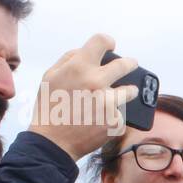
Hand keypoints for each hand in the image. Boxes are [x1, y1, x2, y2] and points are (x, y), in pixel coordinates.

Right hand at [29, 33, 138, 159]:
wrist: (54, 142)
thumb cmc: (50, 107)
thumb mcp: (50, 77)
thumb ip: (68, 59)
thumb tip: (85, 50)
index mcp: (79, 67)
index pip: (102, 40)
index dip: (107, 42)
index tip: (111, 46)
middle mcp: (97, 81)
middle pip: (125, 64)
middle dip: (130, 63)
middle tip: (132, 64)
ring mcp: (109, 102)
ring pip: (130, 91)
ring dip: (129, 91)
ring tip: (126, 93)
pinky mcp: (116, 120)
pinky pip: (122, 112)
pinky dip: (116, 114)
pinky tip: (104, 119)